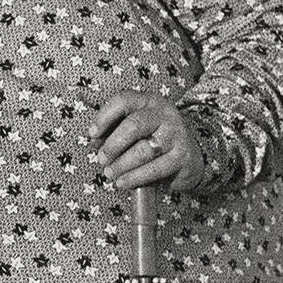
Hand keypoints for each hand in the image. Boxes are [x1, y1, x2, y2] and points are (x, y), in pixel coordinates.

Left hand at [88, 90, 203, 191]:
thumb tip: (96, 142)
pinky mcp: (182, 156)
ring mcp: (175, 134)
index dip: (104, 117)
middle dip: (112, 145)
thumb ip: (117, 130)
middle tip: (101, 159)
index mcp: (149, 102)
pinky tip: (123, 182)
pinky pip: (154, 169)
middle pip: (133, 125)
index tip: (92, 135)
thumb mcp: (138, 128)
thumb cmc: (154, 140)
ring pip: (143, 150)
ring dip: (122, 165)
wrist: (190, 155)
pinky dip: (135, 177)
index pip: (123, 100)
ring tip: (110, 173)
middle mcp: (164, 114)